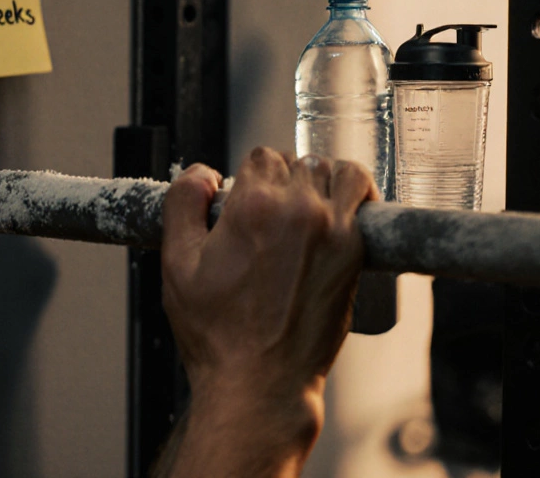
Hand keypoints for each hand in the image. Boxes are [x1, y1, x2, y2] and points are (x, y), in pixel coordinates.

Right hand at [160, 148, 377, 451]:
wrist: (260, 382)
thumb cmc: (216, 333)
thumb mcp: (176, 264)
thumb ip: (182, 204)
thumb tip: (202, 173)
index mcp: (253, 205)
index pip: (260, 157)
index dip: (248, 179)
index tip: (244, 206)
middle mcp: (299, 208)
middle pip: (295, 162)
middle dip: (280, 182)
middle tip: (268, 219)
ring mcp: (334, 228)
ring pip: (333, 170)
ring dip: (317, 181)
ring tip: (303, 210)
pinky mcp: (355, 250)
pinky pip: (363, 195)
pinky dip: (354, 192)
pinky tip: (339, 210)